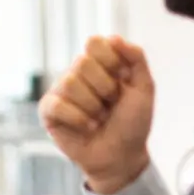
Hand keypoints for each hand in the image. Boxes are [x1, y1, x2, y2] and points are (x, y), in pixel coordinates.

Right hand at [38, 35, 154, 194]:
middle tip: (111, 104)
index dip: (111, 62)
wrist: (122, 156)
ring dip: (93, 106)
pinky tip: (87, 127)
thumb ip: (136, 58)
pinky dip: (78, 118)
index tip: (123, 80)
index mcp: (99, 64)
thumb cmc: (132, 123)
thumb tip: (114, 37)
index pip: (94, 43)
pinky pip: (57, 104)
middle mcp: (77, 74)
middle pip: (82, 62)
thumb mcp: (144, 88)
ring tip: (99, 118)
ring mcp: (61, 91)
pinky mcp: (49, 112)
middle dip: (104, 88)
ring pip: (70, 83)